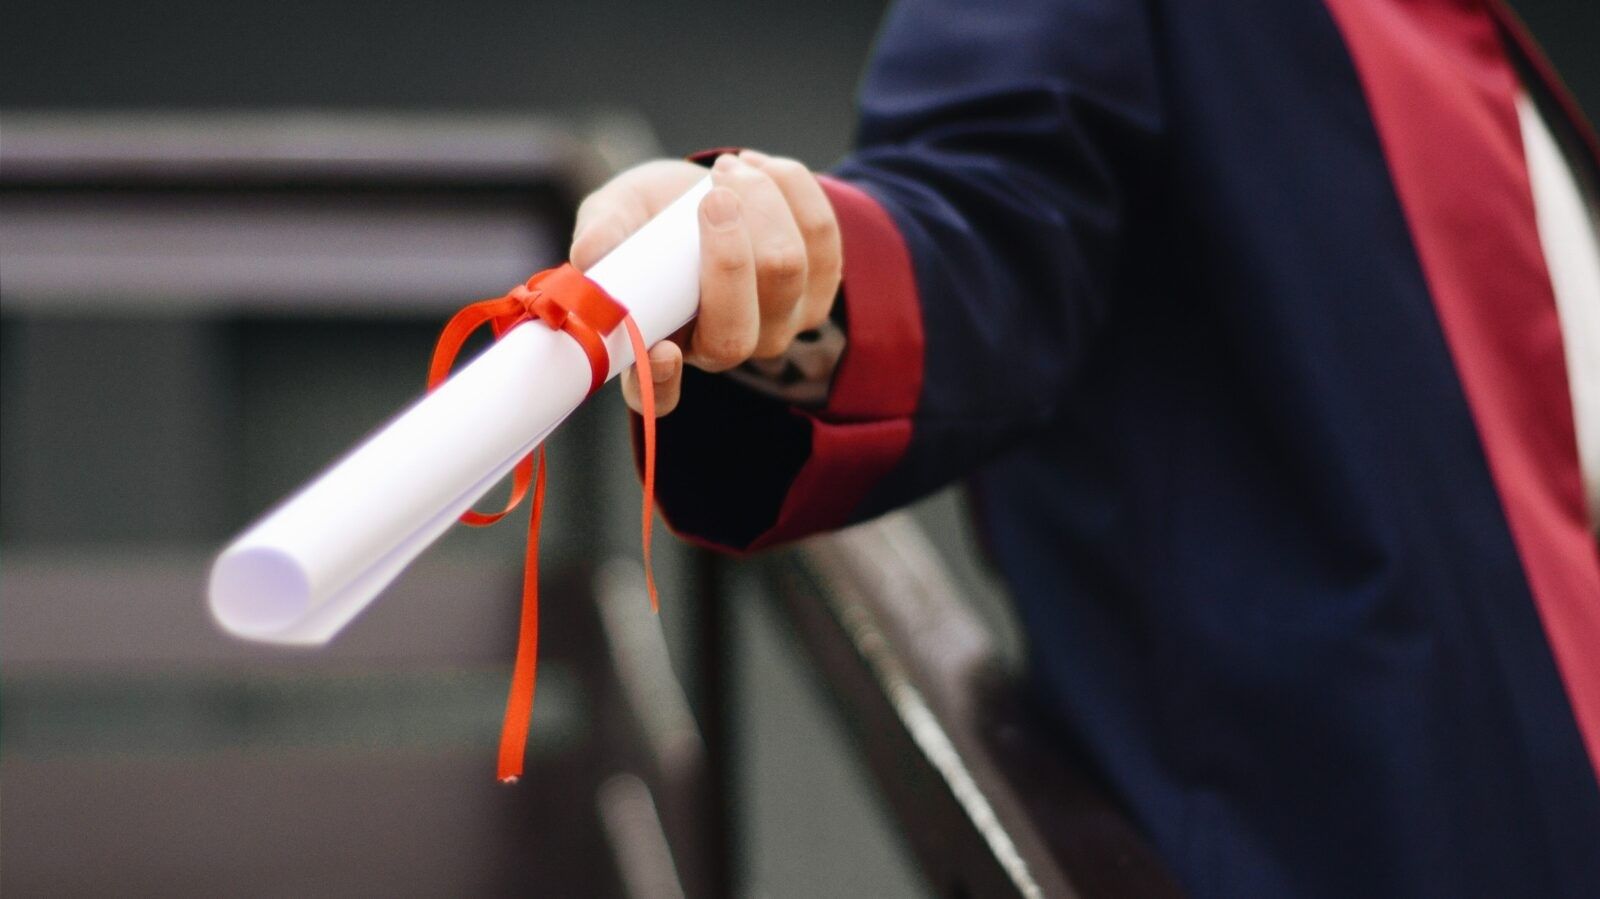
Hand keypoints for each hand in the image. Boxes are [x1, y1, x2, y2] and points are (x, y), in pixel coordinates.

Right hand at [569, 151, 842, 415]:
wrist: (706, 189)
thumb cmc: (651, 215)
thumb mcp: (615, 214)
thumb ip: (602, 234)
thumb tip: (589, 256)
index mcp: (661, 348)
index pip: (660, 395)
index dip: (663, 382)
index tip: (662, 351)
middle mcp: (723, 349)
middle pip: (738, 330)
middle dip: (729, 253)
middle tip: (712, 194)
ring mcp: (779, 324)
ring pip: (787, 271)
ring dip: (761, 203)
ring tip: (727, 169)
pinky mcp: (820, 287)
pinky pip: (822, 236)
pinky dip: (791, 189)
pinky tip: (759, 168)